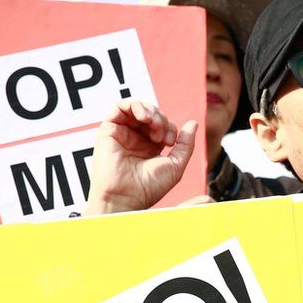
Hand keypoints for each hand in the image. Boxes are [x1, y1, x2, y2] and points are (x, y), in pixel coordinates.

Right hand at [84, 99, 197, 214]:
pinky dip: (133, 105)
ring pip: (136, 108)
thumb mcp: (176, 165)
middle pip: (150, 114)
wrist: (126, 197)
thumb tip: (193, 123)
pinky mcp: (108, 131)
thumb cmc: (149, 187)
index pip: (162, 124)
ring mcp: (121, 134)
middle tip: (161, 135)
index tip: (170, 142)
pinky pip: (119, 107)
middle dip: (160, 118)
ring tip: (153, 122)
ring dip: (149, 110)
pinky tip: (144, 116)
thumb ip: (186, 144)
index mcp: (148, 147)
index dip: (169, 127)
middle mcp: (134, 140)